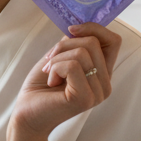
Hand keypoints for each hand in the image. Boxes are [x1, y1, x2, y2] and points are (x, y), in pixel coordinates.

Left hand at [11, 22, 121, 136]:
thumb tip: (79, 25)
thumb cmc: (41, 87)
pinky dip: (55, 68)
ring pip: (82, 53)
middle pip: (94, 43)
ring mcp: (97, 93)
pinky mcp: (85, 98)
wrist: (26, 114)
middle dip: (65, 45)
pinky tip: (51, 82)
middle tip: (49, 60)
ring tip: (50, 73)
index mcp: (103, 74)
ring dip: (57, 58)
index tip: (71, 30)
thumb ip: (75, 44)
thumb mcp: (61, 57)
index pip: (114, 41)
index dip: (94, 28)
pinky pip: (72, 66)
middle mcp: (105, 85)